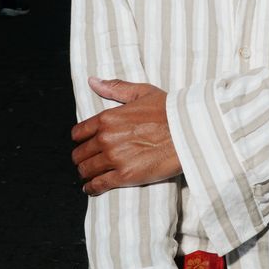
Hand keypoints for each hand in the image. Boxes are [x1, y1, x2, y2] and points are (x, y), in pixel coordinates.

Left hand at [71, 77, 182, 193]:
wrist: (189, 131)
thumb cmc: (169, 111)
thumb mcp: (142, 92)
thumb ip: (115, 88)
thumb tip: (93, 81)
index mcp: (108, 118)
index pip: (79, 132)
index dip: (80, 139)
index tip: (83, 143)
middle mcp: (106, 138)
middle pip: (80, 153)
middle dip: (82, 157)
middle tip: (87, 160)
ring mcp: (114, 158)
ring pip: (86, 170)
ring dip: (86, 173)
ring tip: (90, 175)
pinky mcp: (125, 176)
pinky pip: (98, 184)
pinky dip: (92, 187)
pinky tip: (92, 188)